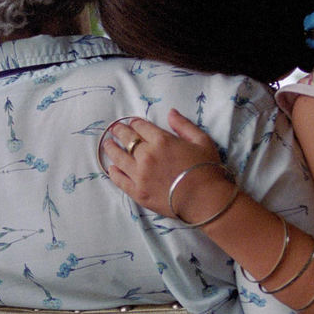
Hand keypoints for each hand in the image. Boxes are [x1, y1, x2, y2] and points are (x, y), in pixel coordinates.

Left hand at [101, 109, 229, 219]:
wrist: (205, 200)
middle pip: (127, 139)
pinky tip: (111, 168)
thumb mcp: (201, 140)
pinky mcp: (137, 192)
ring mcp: (140, 174)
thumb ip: (184, 125)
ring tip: (107, 144)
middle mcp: (146, 155)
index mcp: (161, 140)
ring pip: (119, 157)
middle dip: (120, 131)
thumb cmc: (207, 169)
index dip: (135, 123)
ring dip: (111, 148)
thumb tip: (171, 112)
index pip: (141, 127)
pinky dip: (113, 172)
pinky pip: (119, 180)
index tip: (132, 123)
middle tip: (114, 129)